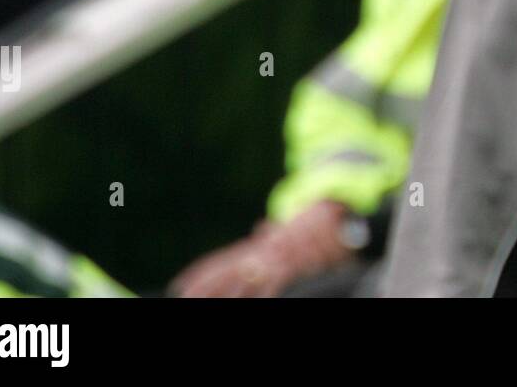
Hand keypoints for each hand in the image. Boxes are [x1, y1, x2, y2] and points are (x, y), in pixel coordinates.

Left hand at [169, 202, 352, 297]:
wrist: (336, 212)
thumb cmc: (316, 224)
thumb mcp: (291, 229)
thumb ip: (273, 233)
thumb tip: (261, 228)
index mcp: (259, 247)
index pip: (224, 261)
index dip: (202, 273)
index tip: (180, 285)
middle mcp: (263, 252)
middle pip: (227, 273)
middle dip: (205, 287)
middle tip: (183, 296)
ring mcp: (276, 260)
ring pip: (246, 281)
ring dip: (228, 294)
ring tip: (204, 303)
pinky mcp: (292, 266)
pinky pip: (274, 284)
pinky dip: (265, 293)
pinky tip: (257, 300)